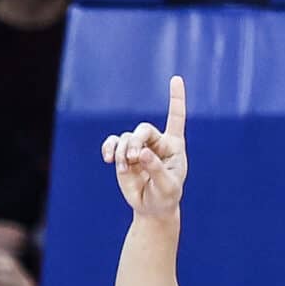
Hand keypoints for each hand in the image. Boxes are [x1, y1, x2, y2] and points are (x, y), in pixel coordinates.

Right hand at [101, 75, 188, 217]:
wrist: (152, 207)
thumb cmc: (166, 196)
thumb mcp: (168, 187)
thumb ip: (157, 170)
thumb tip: (142, 153)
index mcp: (174, 146)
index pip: (175, 117)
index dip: (175, 98)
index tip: (176, 78)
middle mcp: (157, 142)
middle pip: (143, 130)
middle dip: (135, 142)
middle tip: (134, 158)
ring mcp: (139, 147)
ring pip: (126, 137)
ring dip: (123, 151)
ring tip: (124, 167)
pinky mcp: (124, 153)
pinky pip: (113, 142)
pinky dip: (109, 148)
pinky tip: (108, 159)